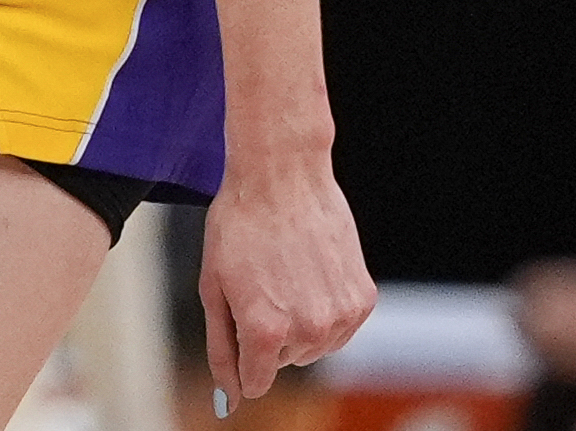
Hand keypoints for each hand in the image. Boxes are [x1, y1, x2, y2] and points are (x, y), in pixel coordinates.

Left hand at [201, 156, 376, 401]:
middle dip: (265, 332)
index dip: (241, 357)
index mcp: (264, 330)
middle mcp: (308, 330)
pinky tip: (309, 273)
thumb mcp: (212, 287)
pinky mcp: (363, 300)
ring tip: (283, 274)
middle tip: (258, 282)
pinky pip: (339, 328)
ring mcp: (340, 316)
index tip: (239, 327)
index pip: (255, 382)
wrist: (282, 177)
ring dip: (296, 323)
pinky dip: (324, 310)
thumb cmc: (238, 226)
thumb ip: (221, 348)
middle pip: (282, 361)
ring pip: (312, 347)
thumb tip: (230, 399)